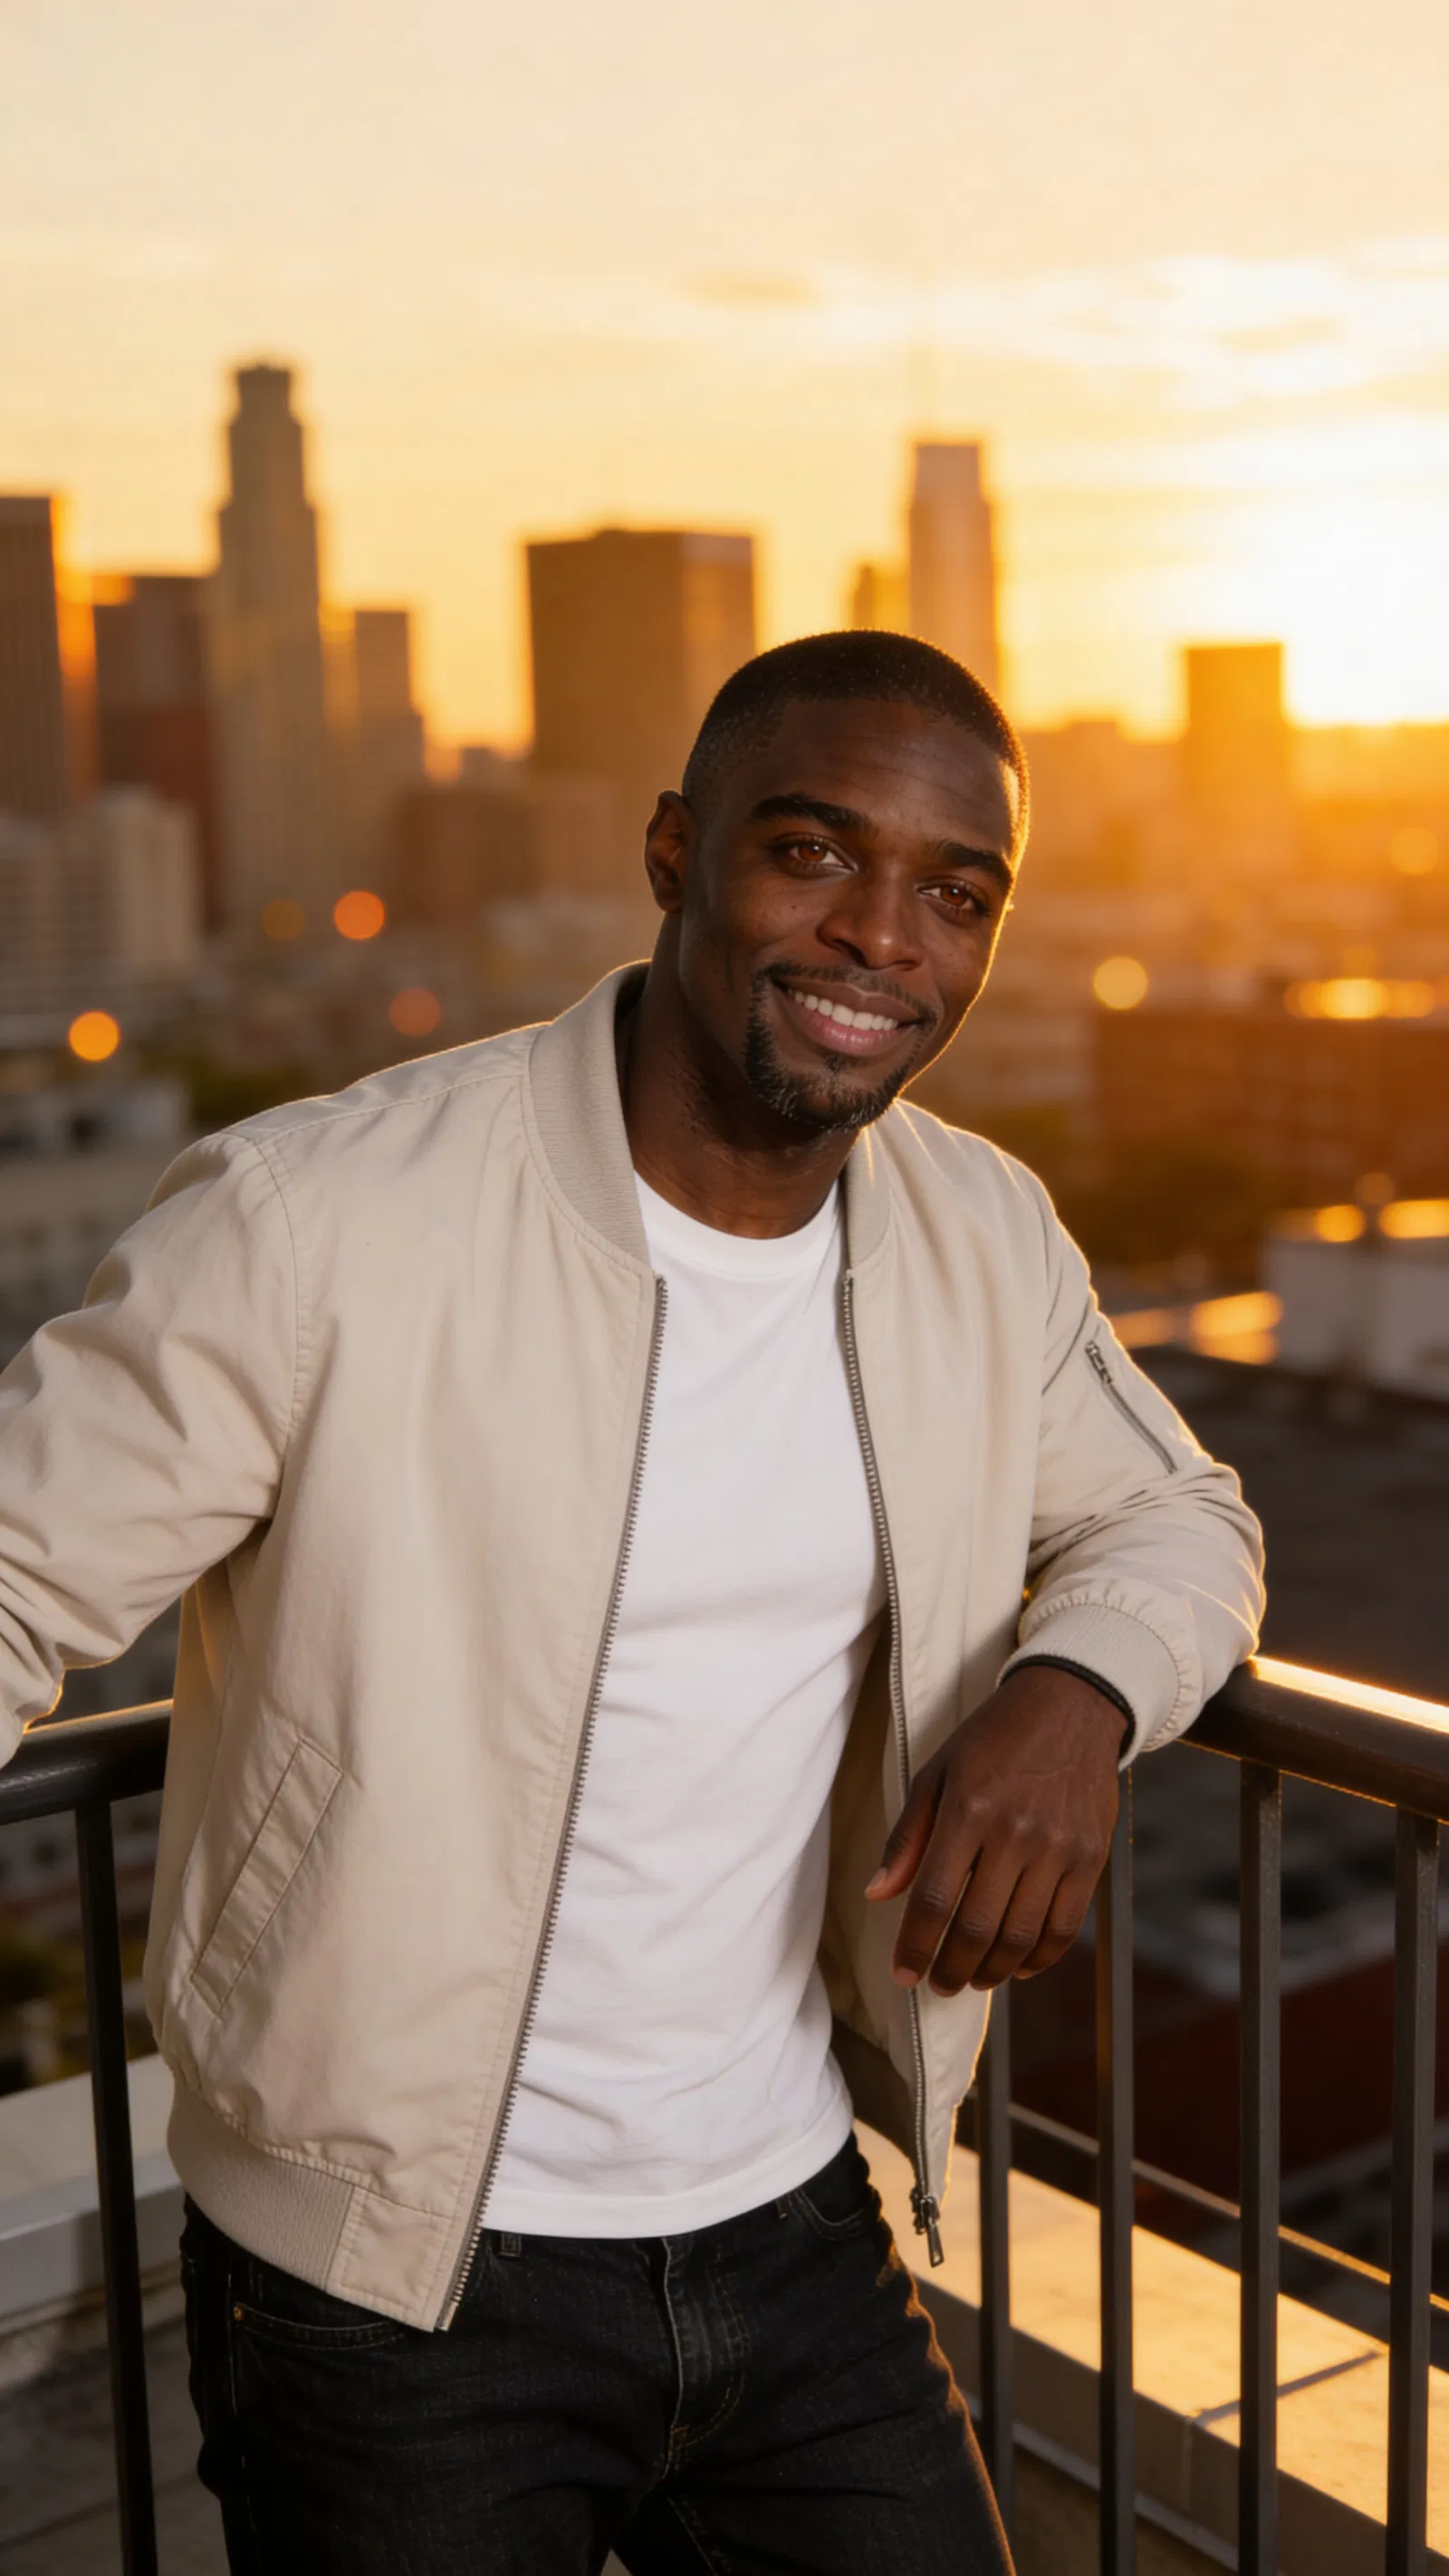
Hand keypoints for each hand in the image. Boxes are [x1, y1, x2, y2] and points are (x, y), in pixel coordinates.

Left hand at [865, 1665, 1127, 1994]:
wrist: (1071, 1705)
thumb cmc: (993, 1739)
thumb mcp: (937, 1772)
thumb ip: (908, 1838)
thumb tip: (876, 1894)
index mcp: (968, 1810)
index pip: (935, 1899)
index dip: (915, 1946)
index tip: (903, 1973)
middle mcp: (1015, 1833)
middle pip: (977, 1928)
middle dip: (951, 1970)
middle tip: (938, 1984)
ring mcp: (1058, 1848)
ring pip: (1021, 1937)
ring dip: (992, 1971)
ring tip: (973, 1979)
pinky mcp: (1090, 1857)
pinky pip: (1064, 1928)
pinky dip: (1039, 1959)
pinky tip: (1018, 1966)